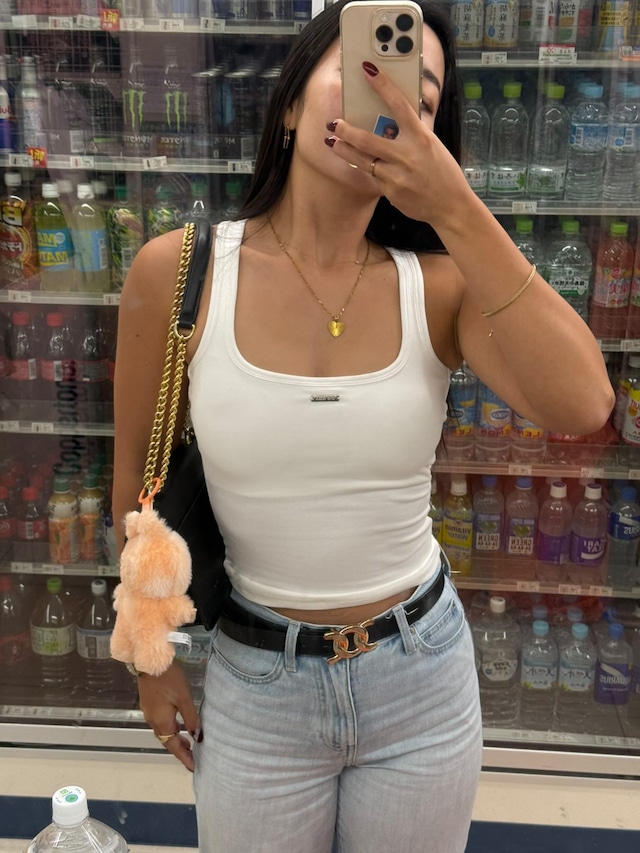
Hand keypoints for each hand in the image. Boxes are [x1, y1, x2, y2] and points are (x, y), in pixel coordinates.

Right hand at [137, 660, 201, 771]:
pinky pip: (160, 722)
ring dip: (175, 738)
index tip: (193, 767)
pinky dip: (171, 728)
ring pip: (163, 731)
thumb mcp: (184, 698)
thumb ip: (191, 718)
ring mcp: (149, 712)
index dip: (184, 757)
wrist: (151, 661)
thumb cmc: (169, 679)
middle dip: (180, 749)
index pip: (173, 746)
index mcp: (161, 722)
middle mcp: (153, 720)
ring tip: (189, 743)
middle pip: (167, 740)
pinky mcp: (149, 704)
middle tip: (193, 756)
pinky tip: (178, 725)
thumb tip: (197, 736)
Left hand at [326, 62, 472, 228]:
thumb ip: (413, 135)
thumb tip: (392, 122)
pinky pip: (375, 178)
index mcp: (421, 138)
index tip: (368, 71)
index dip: (382, 86)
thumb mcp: (433, 147)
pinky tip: (367, 167)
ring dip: (345, 151)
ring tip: (333, 144)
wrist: (451, 207)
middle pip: (367, 140)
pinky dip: (371, 171)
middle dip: (346, 131)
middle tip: (334, 123)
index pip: (398, 106)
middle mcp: (407, 156)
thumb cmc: (444, 173)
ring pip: (363, 161)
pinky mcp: (391, 193)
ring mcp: (396, 176)